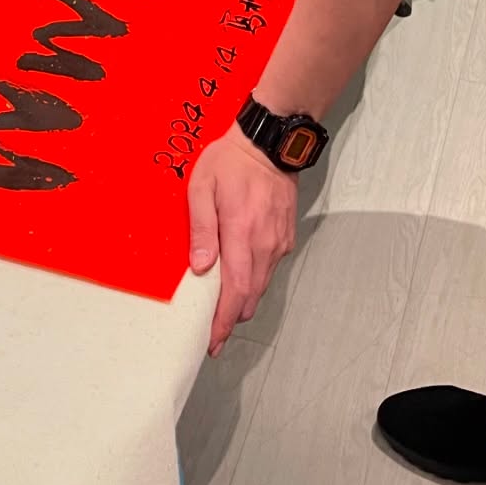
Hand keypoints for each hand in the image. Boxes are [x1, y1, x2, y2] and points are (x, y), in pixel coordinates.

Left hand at [189, 127, 297, 354]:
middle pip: (251, 296)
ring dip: (243, 301)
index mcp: (242, 233)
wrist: (269, 143)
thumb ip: (201, 229)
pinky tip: (240, 277)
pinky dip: (255, 280)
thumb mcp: (202, 188)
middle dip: (232, 319)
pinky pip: (270, 268)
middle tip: (213, 333)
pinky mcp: (286, 236)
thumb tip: (199, 268)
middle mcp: (265, 243)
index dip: (224, 322)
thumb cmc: (230, 161)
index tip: (213, 341)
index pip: (236, 291)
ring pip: (262, 285)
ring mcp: (279, 241)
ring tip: (223, 310)